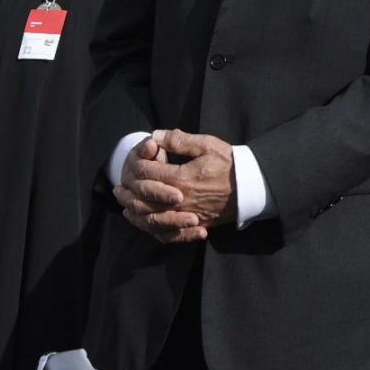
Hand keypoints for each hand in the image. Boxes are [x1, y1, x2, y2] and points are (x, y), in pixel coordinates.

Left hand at [115, 130, 234, 242]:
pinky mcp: (194, 226)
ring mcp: (187, 216)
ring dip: (134, 211)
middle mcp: (181, 201)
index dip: (139, 166)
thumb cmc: (230, 164)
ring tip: (124, 203)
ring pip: (151, 218)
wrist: (251, 188)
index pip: (149, 174)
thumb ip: (180, 140)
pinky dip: (151, 228)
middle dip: (130, 192)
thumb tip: (156, 135)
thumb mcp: (207, 145)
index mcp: (182, 179)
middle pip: (145, 199)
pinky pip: (167, 234)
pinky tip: (142, 221)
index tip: (135, 160)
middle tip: (118, 186)